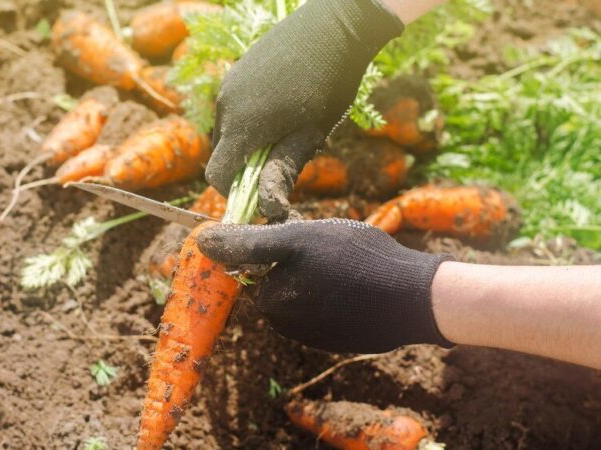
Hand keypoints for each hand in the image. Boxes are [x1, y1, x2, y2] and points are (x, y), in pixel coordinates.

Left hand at [197, 219, 452, 353]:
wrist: (414, 298)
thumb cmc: (354, 259)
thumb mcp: (296, 238)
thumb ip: (247, 243)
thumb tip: (201, 241)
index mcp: (272, 302)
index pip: (259, 265)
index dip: (281, 246)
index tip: (311, 242)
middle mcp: (287, 325)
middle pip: (281, 281)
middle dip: (300, 263)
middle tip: (333, 249)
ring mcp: (314, 335)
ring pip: (305, 293)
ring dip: (320, 278)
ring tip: (351, 267)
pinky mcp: (338, 340)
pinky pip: (326, 310)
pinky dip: (338, 297)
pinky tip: (362, 287)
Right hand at [206, 0, 403, 220]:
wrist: (334, 26)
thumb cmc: (328, 85)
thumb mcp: (309, 135)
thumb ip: (282, 173)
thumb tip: (268, 211)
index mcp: (241, 126)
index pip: (216, 175)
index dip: (234, 192)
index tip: (259, 191)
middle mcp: (225, 105)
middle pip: (221, 153)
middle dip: (244, 165)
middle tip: (281, 157)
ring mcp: (228, 85)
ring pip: (227, 130)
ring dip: (247, 140)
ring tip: (285, 127)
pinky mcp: (236, 71)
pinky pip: (233, 107)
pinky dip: (248, 119)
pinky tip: (281, 104)